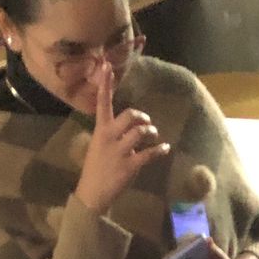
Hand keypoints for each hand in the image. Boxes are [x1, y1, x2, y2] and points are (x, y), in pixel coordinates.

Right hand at [75, 63, 169, 215]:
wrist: (93, 193)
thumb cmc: (96, 168)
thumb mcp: (98, 145)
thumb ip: (110, 133)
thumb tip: (127, 127)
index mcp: (100, 129)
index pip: (102, 102)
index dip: (106, 84)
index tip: (107, 66)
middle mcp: (110, 136)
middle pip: (129, 116)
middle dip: (141, 116)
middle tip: (146, 121)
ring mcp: (120, 151)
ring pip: (140, 132)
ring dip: (150, 131)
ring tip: (154, 134)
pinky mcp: (130, 165)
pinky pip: (149, 153)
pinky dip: (160, 150)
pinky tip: (165, 148)